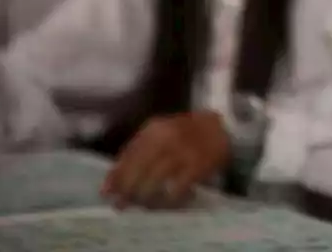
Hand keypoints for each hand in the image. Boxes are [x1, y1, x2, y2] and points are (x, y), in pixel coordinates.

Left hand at [102, 111, 229, 209]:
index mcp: (153, 129)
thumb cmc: (187, 132)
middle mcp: (165, 139)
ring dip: (144, 198)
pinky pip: (176, 189)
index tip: (107, 192)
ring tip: (143, 206)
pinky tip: (166, 203)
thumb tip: (114, 177)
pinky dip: (168, 199)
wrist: (224, 126)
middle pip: (137, 170)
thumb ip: (139, 149)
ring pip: (153, 181)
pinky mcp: (197, 165)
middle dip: (126, 190)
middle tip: (121, 205)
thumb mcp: (161, 132)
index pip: (127, 155)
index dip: (115, 176)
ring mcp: (181, 152)